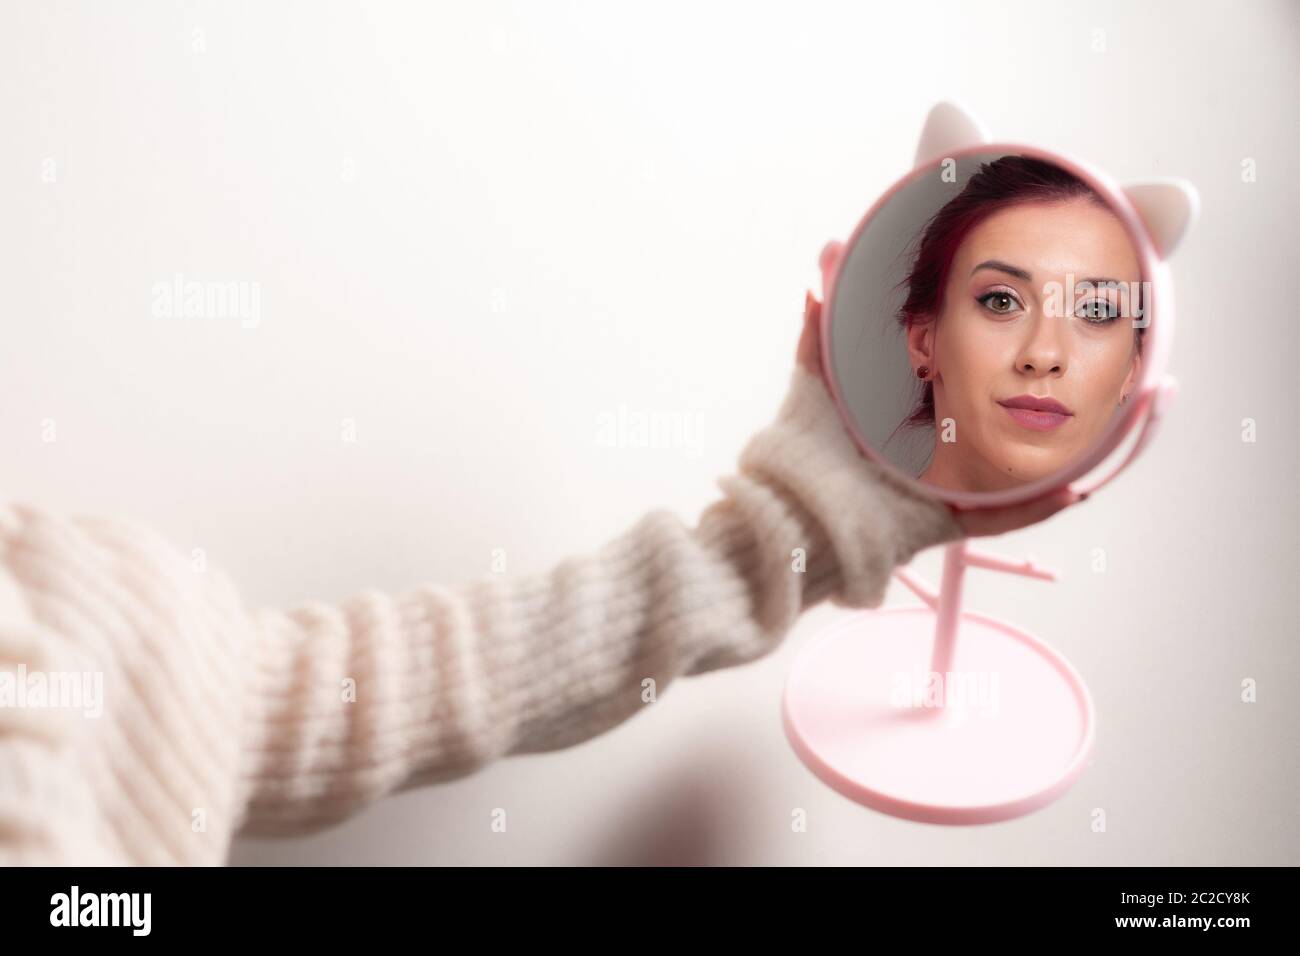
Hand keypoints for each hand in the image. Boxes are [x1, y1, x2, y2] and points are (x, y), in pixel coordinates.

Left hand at [795, 287, 1083, 537]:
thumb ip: (815, 336)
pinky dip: (1031, 507)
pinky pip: (995, 519)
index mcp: (896, 441)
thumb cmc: (797, 453)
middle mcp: (920, 471)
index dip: (986, 401)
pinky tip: (1067, 490)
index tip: (1017, 369)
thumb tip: (815, 285)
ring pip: (1003, 487)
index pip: (953, 420)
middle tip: (1067, 409)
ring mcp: (933, 501)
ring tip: (1088, 450)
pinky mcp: (938, 524)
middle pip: (987, 454)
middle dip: (1030, 437)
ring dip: (1046, 471)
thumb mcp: (813, 385)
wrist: (791, 506)